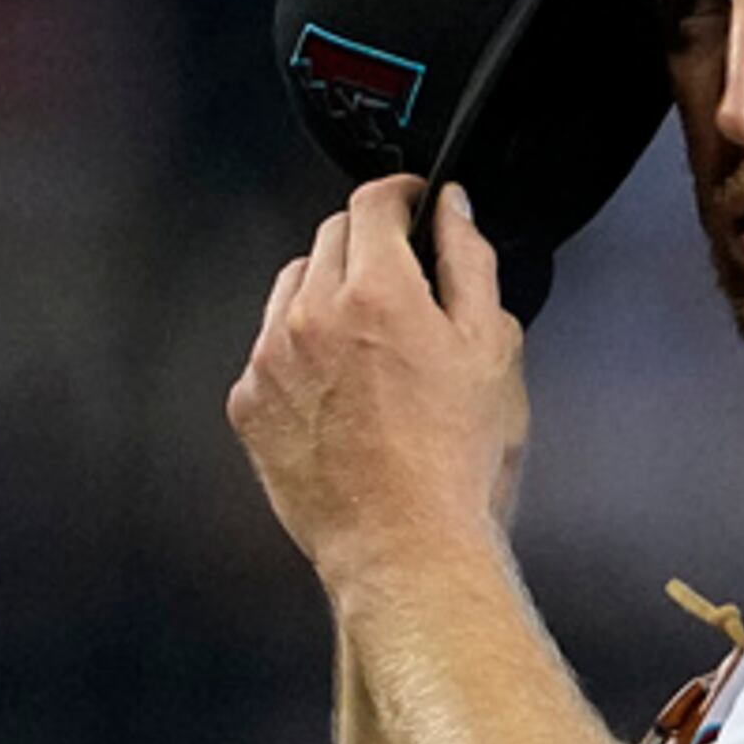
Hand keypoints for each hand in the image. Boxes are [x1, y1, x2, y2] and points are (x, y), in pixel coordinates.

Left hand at [229, 177, 529, 591]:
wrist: (405, 546)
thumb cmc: (457, 463)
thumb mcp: (492, 350)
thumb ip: (470, 263)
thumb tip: (453, 212)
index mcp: (377, 293)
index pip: (374, 203)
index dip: (402, 197)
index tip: (414, 207)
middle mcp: (311, 316)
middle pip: (330, 238)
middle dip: (370, 246)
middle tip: (405, 286)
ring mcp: (271, 360)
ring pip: (292, 288)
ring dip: (328, 294)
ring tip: (371, 348)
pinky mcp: (251, 403)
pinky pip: (269, 349)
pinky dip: (300, 353)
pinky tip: (342, 393)